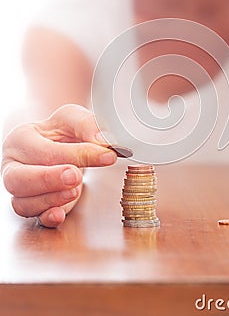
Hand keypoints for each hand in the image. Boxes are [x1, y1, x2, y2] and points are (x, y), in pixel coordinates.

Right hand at [1, 104, 116, 227]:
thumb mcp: (73, 118)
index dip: (75, 154)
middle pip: (19, 179)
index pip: (44, 150)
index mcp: (20, 139)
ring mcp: (21, 189)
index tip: (105, 155)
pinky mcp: (34, 206)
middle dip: (49, 179)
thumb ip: (87, 125)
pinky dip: (46, 217)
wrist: (59, 144)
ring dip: (51, 199)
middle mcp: (14, 166)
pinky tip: (59, 214)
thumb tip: (102, 142)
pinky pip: (34, 217)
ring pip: (24, 202)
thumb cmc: (60, 131)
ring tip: (75, 190)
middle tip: (75, 176)